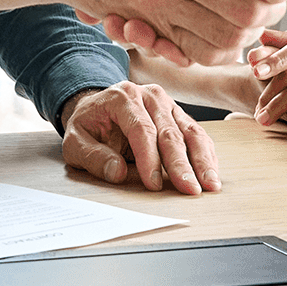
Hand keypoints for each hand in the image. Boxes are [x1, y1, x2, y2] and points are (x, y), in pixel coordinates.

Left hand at [60, 83, 221, 194]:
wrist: (96, 107)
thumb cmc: (88, 126)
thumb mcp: (74, 142)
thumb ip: (92, 156)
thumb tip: (116, 172)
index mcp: (122, 97)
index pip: (141, 129)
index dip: (149, 158)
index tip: (154, 184)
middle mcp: (149, 95)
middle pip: (169, 131)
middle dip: (181, 164)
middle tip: (190, 190)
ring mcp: (166, 103)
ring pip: (189, 131)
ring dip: (201, 160)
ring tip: (210, 184)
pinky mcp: (177, 113)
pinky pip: (195, 133)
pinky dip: (206, 154)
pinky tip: (211, 172)